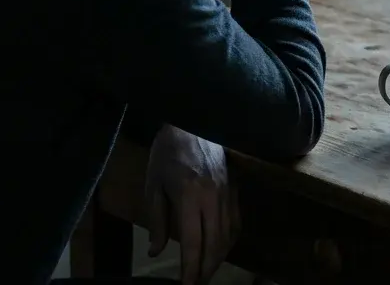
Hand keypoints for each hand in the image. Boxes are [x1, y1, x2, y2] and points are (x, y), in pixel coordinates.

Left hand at [144, 125, 239, 284]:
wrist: (191, 121)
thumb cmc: (166, 153)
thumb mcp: (153, 186)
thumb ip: (157, 220)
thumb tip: (157, 251)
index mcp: (189, 196)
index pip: (193, 242)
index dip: (190, 268)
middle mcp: (212, 197)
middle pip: (215, 244)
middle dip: (207, 269)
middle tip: (197, 283)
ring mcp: (227, 193)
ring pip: (229, 235)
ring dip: (219, 258)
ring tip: (207, 271)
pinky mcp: (234, 188)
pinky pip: (236, 221)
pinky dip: (230, 240)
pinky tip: (221, 248)